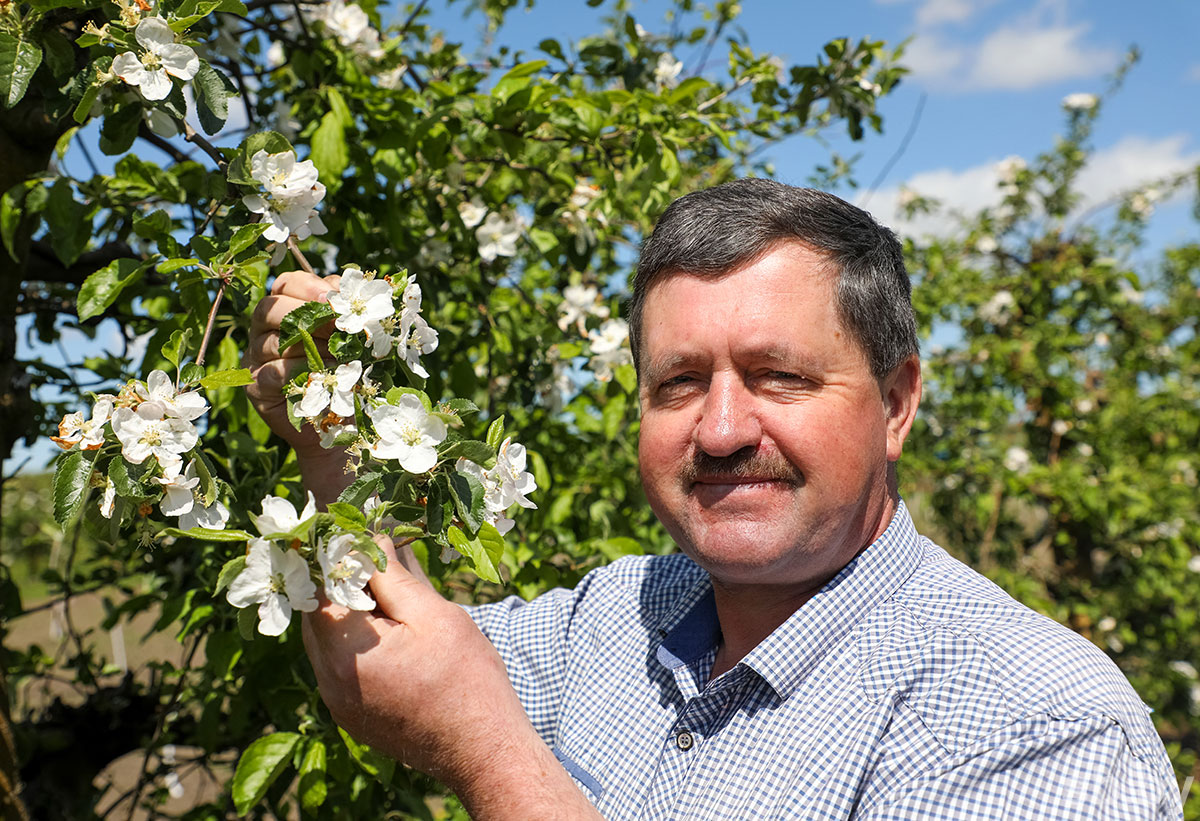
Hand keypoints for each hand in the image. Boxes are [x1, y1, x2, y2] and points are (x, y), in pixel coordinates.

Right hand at [244, 270, 350, 503]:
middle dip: (304, 315)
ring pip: (270, 342)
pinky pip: (269, 373)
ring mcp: (256, 359)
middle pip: (269, 309)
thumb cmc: (349, 372)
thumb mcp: (352, 338)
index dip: (307, 287)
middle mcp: (265, 331)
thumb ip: (346, 313)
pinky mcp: (255, 388)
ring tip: (338, 357)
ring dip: (308, 347)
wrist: (343, 421)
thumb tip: (350, 296)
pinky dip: (296, 373)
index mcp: (288, 309)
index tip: (332, 299)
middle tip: (336, 328)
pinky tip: (321, 377)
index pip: (286, 284)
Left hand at [303, 537, 600, 818]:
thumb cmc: (466, 677)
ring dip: (350, 614)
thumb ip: (392, 575)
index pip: (318, 587)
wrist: (483, 748)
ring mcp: (337, 703)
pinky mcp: (350, 716)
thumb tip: (368, 538)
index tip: (358, 533)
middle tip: (377, 560)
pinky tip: (393, 635)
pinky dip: (357, 643)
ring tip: (391, 598)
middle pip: (317, 615)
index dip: (337, 555)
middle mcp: (329, 680)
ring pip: (327, 641)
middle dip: (343, 583)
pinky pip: (340, 667)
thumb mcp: (433, 614)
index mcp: (345, 651)